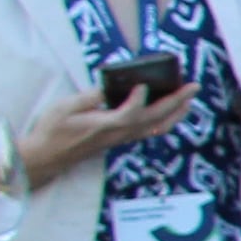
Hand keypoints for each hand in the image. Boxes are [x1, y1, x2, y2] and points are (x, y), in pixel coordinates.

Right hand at [16, 78, 199, 187]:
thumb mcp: (63, 109)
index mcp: (104, 125)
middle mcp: (118, 134)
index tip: (144, 84)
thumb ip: (87, 98)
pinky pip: (149, 131)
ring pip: (156, 127)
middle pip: (154, 119)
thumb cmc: (52, 131)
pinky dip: (164, 120)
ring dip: (176, 112)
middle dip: (176, 102)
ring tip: (189, 99)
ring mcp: (121, 138)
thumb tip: (106, 88)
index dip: (139, 100)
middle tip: (194, 86)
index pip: (130, 114)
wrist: (47, 156)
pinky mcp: (120, 140)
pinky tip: (170, 112)